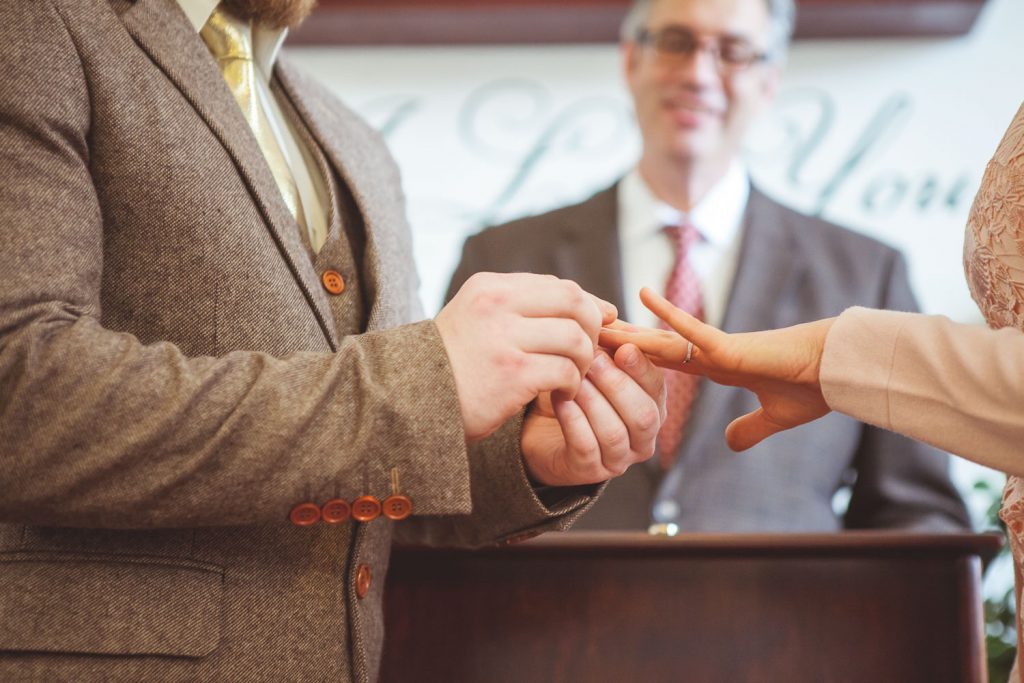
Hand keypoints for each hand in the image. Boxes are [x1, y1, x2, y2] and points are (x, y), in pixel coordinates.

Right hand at [436, 272, 616, 441]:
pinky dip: (572, 385)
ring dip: (583, 362)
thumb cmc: (455, 365)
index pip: (560, 286)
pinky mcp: (512, 374)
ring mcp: (503, 339)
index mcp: (490, 287)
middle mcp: (496, 305)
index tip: (599, 326)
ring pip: (574, 339)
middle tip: (586, 354)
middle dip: (592, 329)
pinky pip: (565, 371)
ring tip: (572, 378)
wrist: (410, 402)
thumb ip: (524, 308)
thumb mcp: (479, 320)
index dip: (589, 306)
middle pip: (574, 304)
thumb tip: (594, 305)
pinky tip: (561, 395)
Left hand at [520, 343, 663, 485]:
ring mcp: (617, 459)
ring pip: (614, 432)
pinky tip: (559, 399)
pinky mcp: (588, 471)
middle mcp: (642, 438)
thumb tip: (607, 313)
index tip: (622, 347)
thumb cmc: (575, 389)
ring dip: (594, 401)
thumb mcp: (593, 362)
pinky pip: (586, 447)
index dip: (641, 368)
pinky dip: (573, 420)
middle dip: (617, 384)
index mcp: (652, 407)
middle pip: (643, 415)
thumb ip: (605, 342)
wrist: (539, 427)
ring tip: (573, 378)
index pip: (657, 389)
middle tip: (592, 359)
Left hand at [599, 287, 834, 451]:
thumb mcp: (774, 418)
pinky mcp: (732, 347)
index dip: (637, 361)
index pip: (667, 363)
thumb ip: (749, 429)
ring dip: (629, 332)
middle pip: (654, 348)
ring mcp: (719, 348)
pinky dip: (669, 315)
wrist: (840, 372)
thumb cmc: (814, 388)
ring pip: (663, 338)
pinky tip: (644, 296)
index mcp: (720, 369)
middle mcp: (713, 354)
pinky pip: (693, 329)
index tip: (610, 358)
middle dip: (621, 343)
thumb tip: (729, 443)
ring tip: (597, 320)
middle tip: (586, 334)